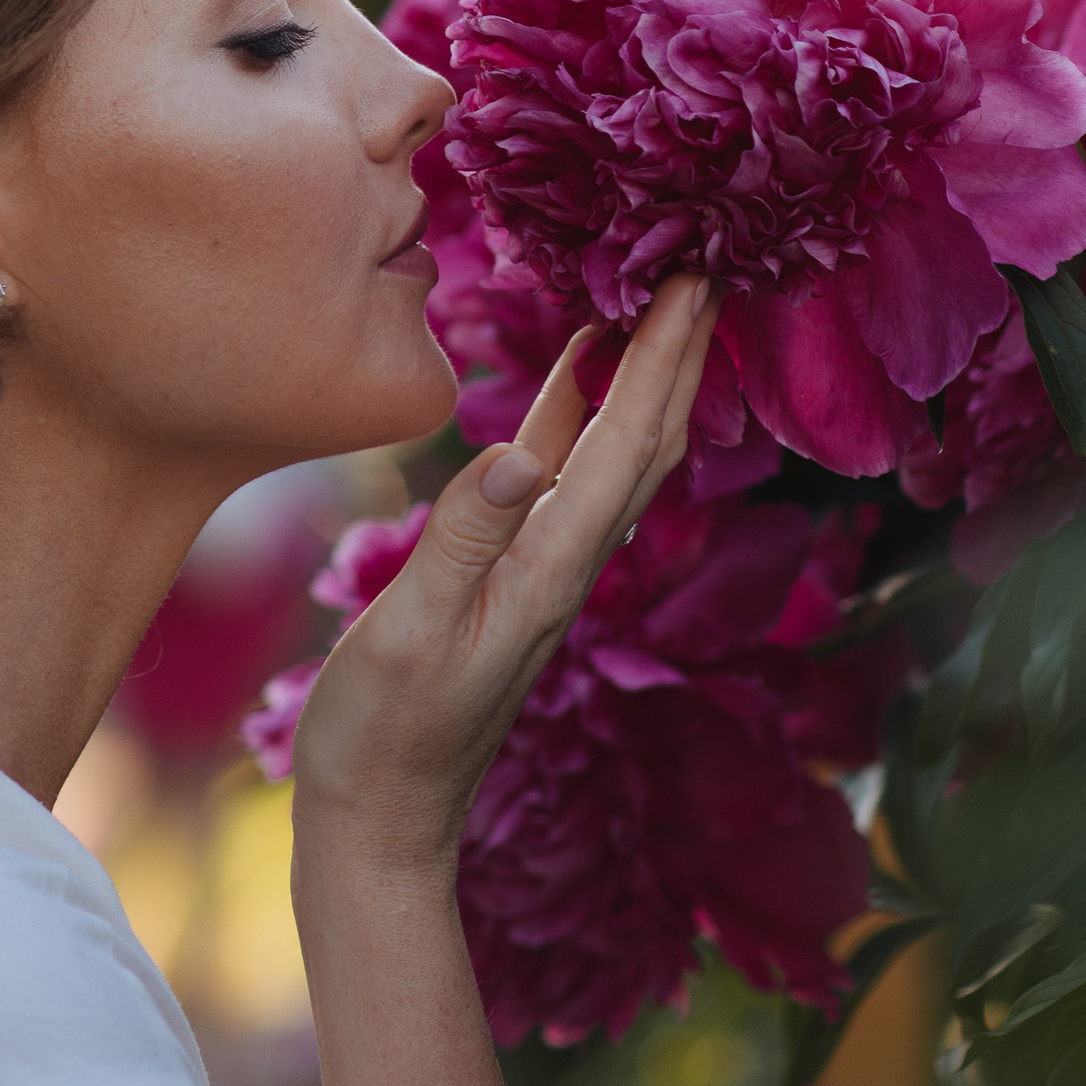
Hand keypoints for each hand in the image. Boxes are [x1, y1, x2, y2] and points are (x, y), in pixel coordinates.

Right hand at [288, 278, 718, 878]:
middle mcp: (563, 564)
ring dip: (641, 374)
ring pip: (613, 452)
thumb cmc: (383, 736)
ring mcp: (540, 568)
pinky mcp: (509, 572)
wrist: (380, 819)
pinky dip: (578, 409)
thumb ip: (465, 540)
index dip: (664, 361)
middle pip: (644, 441)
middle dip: (680, 354)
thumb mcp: (411, 634)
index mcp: (550, 570)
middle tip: (706, 266)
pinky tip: (575, 366)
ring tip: (657, 296)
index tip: (697, 282)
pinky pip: (563, 471)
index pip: (626, 446)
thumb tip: (523, 452)